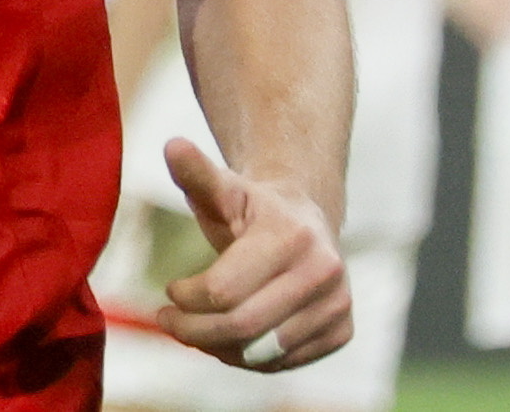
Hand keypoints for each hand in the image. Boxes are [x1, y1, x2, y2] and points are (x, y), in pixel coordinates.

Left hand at [156, 138, 351, 372]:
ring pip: (261, 353)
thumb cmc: (252, 208)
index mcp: (291, 236)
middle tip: (167, 321)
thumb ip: (196, 172)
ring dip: (216, 348)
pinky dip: (246, 358)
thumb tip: (171, 145)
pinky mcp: (342, 332)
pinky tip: (227, 339)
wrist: (306, 222)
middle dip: (193, 330)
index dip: (186, 298)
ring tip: (194, 330)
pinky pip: (283, 364)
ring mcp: (337, 305)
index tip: (170, 289)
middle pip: (241, 327)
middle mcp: (323, 272)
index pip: (223, 290)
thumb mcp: (223, 188)